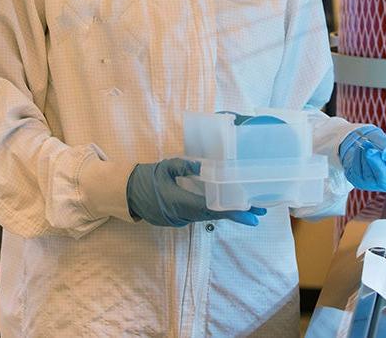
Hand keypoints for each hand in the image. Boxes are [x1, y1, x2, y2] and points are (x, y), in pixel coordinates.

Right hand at [126, 158, 266, 226]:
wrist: (125, 194)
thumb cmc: (145, 178)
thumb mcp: (165, 167)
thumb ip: (185, 166)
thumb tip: (205, 166)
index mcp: (181, 203)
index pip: (213, 209)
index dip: (234, 211)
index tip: (252, 214)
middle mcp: (184, 215)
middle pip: (216, 215)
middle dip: (238, 213)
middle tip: (260, 211)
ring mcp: (181, 219)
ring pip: (209, 216)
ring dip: (228, 212)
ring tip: (249, 207)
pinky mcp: (178, 218)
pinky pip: (201, 215)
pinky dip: (216, 210)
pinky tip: (226, 205)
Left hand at [339, 126, 385, 191]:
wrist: (364, 141)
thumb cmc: (384, 147)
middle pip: (384, 178)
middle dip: (377, 162)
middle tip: (372, 149)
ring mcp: (372, 183)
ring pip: (369, 172)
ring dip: (365, 155)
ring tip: (367, 146)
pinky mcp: (358, 181)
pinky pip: (356, 170)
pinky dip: (357, 157)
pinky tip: (360, 152)